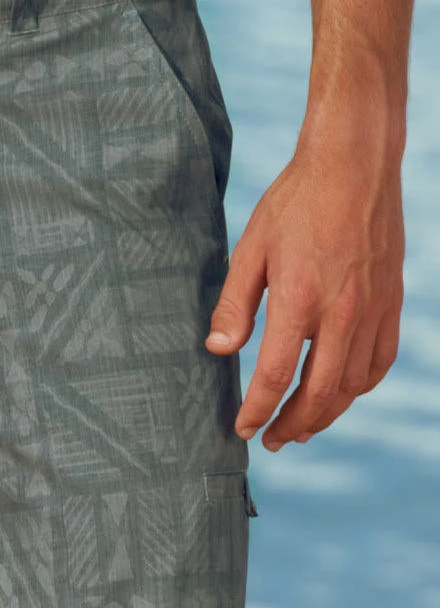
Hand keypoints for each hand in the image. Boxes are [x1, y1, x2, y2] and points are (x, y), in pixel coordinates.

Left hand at [204, 138, 403, 450]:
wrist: (354, 165)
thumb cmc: (294, 203)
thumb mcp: (250, 248)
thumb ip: (234, 303)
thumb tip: (218, 351)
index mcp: (300, 298)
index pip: (275, 374)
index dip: (256, 410)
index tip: (242, 430)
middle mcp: (341, 312)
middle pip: (318, 393)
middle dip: (290, 425)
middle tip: (270, 442)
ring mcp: (372, 310)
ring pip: (351, 386)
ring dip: (324, 415)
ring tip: (300, 428)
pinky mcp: (391, 303)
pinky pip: (379, 362)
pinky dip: (357, 388)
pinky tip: (339, 394)